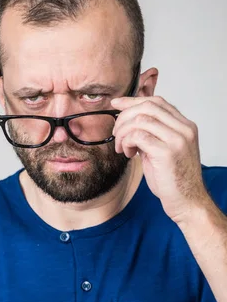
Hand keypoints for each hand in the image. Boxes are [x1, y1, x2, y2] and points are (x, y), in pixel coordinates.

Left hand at [111, 96, 209, 222]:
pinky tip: (128, 154)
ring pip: (141, 120)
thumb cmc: (171, 177)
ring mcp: (177, 139)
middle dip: (125, 116)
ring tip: (122, 147)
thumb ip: (150, 133)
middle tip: (116, 132)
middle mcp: (184, 129)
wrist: (186, 201)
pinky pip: (138, 136)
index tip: (115, 103)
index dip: (133, 101)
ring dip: (123, 132)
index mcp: (184, 126)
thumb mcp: (160, 148)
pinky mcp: (167, 152)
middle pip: (147, 106)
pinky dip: (127, 142)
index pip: (156, 102)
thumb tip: (127, 120)